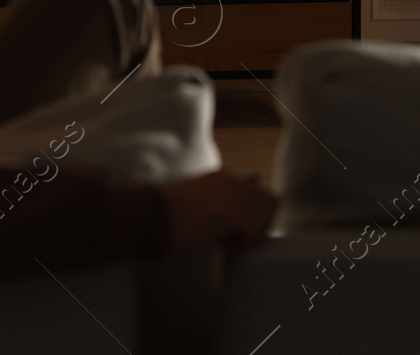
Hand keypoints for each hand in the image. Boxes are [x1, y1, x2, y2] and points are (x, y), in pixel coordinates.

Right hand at [161, 171, 275, 252]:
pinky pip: (254, 231)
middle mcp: (232, 181)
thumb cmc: (165, 213)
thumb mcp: (196, 202)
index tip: (227, 228)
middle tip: (234, 237)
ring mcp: (235, 195)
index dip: (249, 214)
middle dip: (258, 223)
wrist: (150, 216)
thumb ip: (216, 204)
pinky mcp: (234, 213)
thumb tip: (233, 222)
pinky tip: (220, 244)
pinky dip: (241, 243)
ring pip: (267, 216)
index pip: (257, 194)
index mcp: (222, 176)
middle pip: (269, 202)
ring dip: (252, 232)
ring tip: (226, 240)